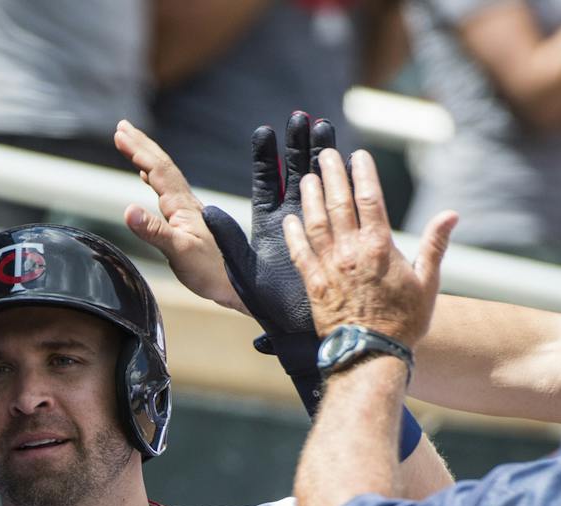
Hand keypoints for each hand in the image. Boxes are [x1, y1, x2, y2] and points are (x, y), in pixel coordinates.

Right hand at [115, 119, 245, 313]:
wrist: (237, 286)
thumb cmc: (210, 272)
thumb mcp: (179, 252)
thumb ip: (153, 230)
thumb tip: (127, 209)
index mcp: (181, 206)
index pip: (157, 170)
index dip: (138, 150)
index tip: (120, 132)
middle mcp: (186, 204)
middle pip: (162, 166)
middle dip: (141, 145)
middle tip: (122, 127)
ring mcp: (188, 213)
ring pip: (165, 176)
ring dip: (147, 158)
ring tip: (131, 145)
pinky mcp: (189, 223)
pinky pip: (167, 191)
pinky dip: (153, 178)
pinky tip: (147, 179)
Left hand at [202, 112, 336, 339]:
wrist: (306, 333)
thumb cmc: (273, 308)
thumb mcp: (244, 272)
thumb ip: (230, 241)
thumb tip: (210, 214)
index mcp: (268, 226)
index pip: (265, 182)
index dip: (264, 157)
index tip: (264, 131)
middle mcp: (292, 222)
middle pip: (295, 173)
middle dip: (298, 145)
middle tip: (302, 117)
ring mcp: (320, 228)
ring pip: (321, 184)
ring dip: (321, 155)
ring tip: (324, 125)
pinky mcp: (341, 238)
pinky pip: (342, 207)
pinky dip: (345, 183)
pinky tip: (350, 161)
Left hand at [283, 147, 457, 344]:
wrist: (373, 356)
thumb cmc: (404, 322)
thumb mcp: (427, 283)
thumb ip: (435, 245)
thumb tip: (452, 214)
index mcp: (380, 246)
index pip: (369, 199)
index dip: (362, 173)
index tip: (357, 155)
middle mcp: (351, 251)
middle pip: (338, 203)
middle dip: (332, 174)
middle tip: (325, 154)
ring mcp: (329, 267)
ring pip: (316, 222)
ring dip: (310, 197)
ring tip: (307, 177)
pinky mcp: (313, 286)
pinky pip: (300, 253)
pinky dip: (293, 234)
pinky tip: (290, 219)